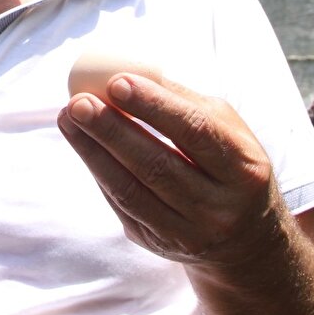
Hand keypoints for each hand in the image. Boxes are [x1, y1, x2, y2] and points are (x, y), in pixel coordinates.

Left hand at [57, 72, 285, 269]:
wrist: (245, 237)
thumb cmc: (230, 164)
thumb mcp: (226, 129)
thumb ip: (183, 102)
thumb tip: (131, 72)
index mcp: (242, 169)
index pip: (195, 133)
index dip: (154, 106)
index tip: (117, 82)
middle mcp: (218, 207)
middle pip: (157, 166)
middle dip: (112, 130)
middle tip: (79, 102)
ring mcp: (187, 232)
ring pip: (131, 190)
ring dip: (93, 151)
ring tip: (68, 117)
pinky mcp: (157, 243)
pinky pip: (121, 204)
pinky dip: (98, 171)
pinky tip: (82, 143)